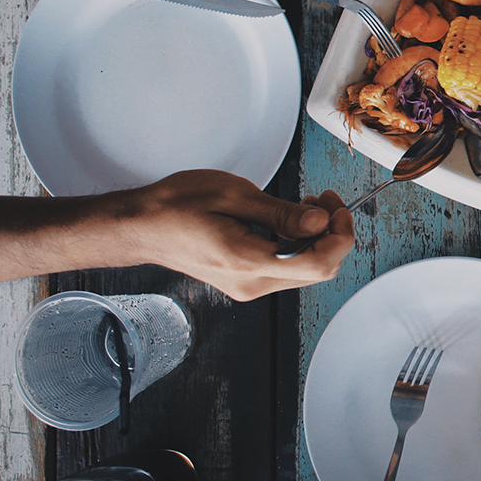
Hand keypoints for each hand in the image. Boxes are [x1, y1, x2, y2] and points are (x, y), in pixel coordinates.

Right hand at [115, 169, 354, 300]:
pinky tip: (290, 219)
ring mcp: (248, 286)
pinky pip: (287, 267)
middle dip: (332, 233)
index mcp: (249, 262)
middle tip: (324, 199)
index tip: (337, 206)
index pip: (319, 264)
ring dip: (317, 238)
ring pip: (305, 269)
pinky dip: (299, 243)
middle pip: (318, 269)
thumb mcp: (233, 195)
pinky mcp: (244, 280)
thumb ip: (282, 213)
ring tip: (306, 205)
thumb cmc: (176, 205)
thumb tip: (321, 222)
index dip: (341, 235)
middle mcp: (252, 284)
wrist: (139, 226)